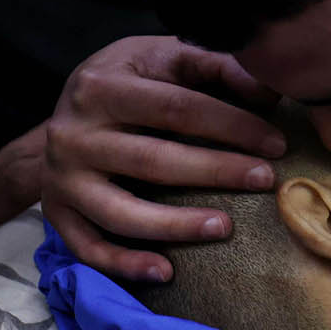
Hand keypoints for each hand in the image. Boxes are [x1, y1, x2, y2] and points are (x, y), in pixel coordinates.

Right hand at [41, 36, 284, 280]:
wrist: (66, 110)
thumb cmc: (129, 80)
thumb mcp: (161, 56)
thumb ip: (213, 65)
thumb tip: (268, 90)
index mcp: (100, 86)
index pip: (176, 107)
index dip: (230, 125)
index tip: (275, 143)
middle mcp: (72, 134)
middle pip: (152, 160)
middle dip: (215, 171)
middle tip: (265, 180)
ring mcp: (61, 178)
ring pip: (121, 212)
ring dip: (175, 225)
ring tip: (224, 228)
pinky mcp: (55, 213)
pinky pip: (89, 248)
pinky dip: (125, 265)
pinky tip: (166, 273)